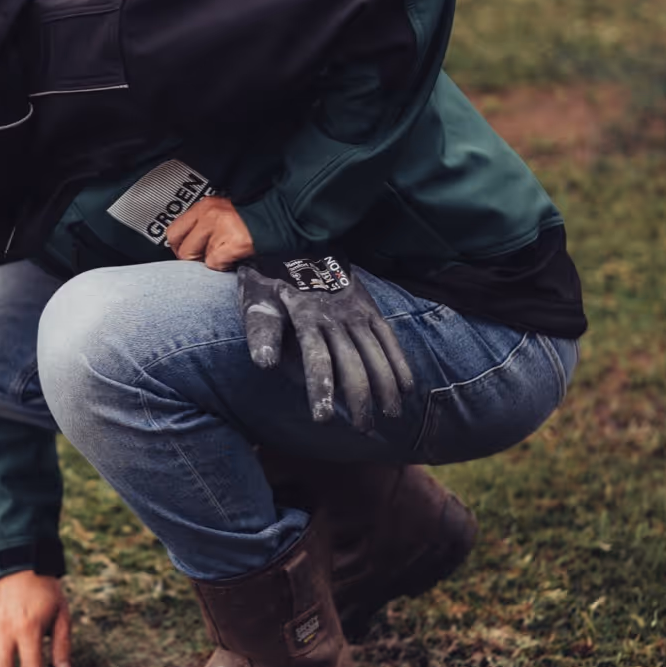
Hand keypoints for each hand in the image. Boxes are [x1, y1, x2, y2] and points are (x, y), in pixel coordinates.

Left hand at [165, 195, 254, 269]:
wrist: (276, 218)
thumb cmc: (248, 220)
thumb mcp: (219, 215)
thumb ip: (200, 227)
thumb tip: (185, 248)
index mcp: (203, 207)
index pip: (173, 232)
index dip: (179, 247)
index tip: (186, 252)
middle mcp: (209, 215)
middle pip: (182, 249)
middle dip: (191, 259)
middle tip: (204, 258)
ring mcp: (220, 228)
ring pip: (199, 259)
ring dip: (211, 261)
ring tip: (223, 254)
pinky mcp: (232, 243)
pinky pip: (215, 264)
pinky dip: (223, 266)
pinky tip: (231, 257)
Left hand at [238, 255, 414, 431]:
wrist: (296, 238)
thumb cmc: (271, 279)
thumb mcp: (258, 301)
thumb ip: (262, 333)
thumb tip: (265, 365)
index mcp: (306, 318)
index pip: (317, 360)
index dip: (321, 390)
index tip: (323, 419)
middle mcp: (336, 317)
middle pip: (353, 364)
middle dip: (359, 399)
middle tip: (362, 428)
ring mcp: (356, 312)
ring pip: (376, 354)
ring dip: (386, 387)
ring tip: (390, 416)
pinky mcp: (369, 307)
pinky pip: (389, 339)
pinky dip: (400, 363)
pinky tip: (407, 389)